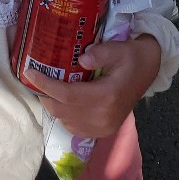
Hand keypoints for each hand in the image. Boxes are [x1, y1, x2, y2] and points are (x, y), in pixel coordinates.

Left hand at [24, 35, 161, 138]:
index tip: (29, 72)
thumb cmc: (132, 56)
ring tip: (46, 88)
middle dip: (45, 96)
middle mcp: (104, 116)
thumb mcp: (119, 48)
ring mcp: (104, 127)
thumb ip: (100, 54)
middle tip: (35, 79)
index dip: (45, 85)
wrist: (148, 70)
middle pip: (63, 111)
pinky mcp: (104, 131)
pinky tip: (61, 101)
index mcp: (107, 96)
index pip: (67, 95)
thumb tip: (80, 59)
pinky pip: (75, 128)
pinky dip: (64, 116)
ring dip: (53, 106)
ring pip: (67, 122)